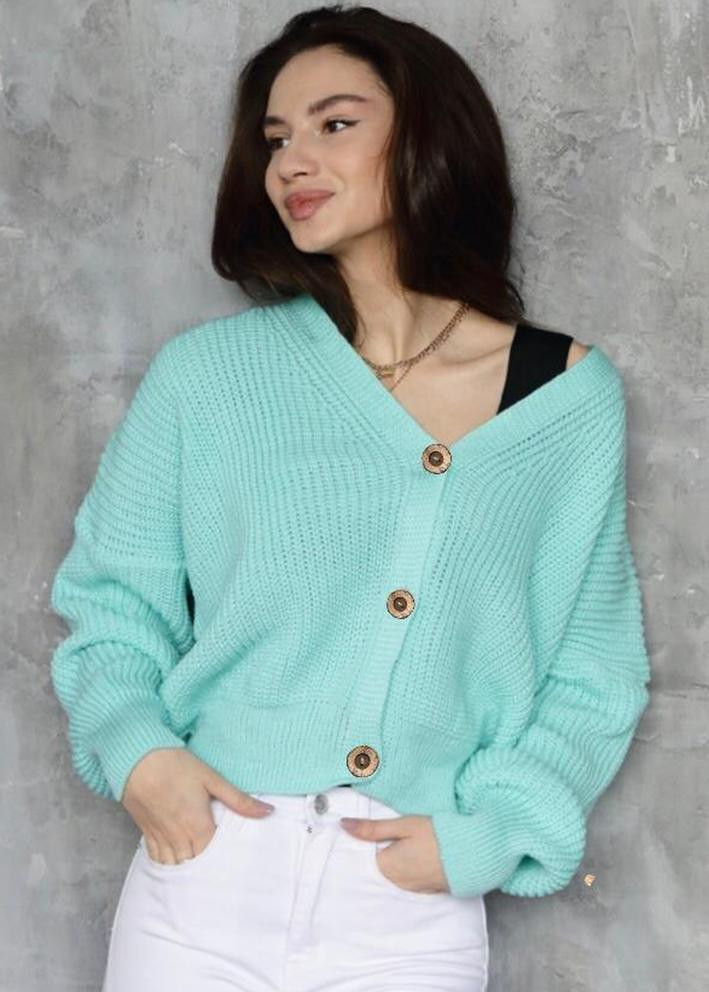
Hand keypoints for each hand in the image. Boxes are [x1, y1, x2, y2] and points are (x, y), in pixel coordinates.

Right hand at [121, 748, 274, 864]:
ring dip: (186, 871)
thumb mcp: (212, 778)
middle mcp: (179, 837)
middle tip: (219, 875)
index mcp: (198, 826)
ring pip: (175, 866)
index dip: (224, 864)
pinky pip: (157, 859)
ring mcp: (161, 837)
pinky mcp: (146, 832)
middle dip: (205, 872)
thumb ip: (239, 800)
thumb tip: (268, 812)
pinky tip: (175, 864)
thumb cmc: (177, 765)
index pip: (214, 858)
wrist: (137, 758)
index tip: (234, 867)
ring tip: (199, 874)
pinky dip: (167, 865)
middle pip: (194, 867)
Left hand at [340, 813, 449, 893]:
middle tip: (404, 833)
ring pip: (398, 871)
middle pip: (383, 863)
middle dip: (388, 849)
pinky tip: (426, 854)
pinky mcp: (428, 889)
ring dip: (402, 858)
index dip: (376, 839)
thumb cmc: (436, 835)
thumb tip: (343, 824)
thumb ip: (372, 828)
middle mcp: (396, 883)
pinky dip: (415, 866)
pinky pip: (413, 877)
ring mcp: (413, 888)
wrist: (472, 854)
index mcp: (386, 866)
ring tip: (417, 842)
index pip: (368, 854)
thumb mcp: (403, 825)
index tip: (386, 829)